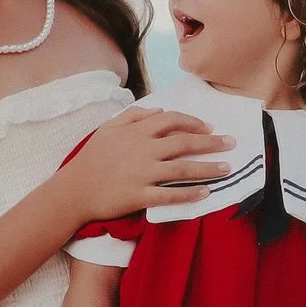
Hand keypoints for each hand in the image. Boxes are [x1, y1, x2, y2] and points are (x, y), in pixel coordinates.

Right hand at [64, 107, 229, 221]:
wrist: (73, 190)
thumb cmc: (91, 159)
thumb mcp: (108, 128)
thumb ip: (133, 116)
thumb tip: (159, 110)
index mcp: (136, 133)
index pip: (172, 121)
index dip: (194, 123)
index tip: (210, 128)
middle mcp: (142, 151)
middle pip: (184, 143)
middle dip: (211, 143)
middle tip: (232, 144)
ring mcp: (142, 174)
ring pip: (182, 169)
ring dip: (208, 168)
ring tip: (227, 169)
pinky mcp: (139, 196)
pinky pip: (170, 195)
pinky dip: (189, 194)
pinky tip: (206, 193)